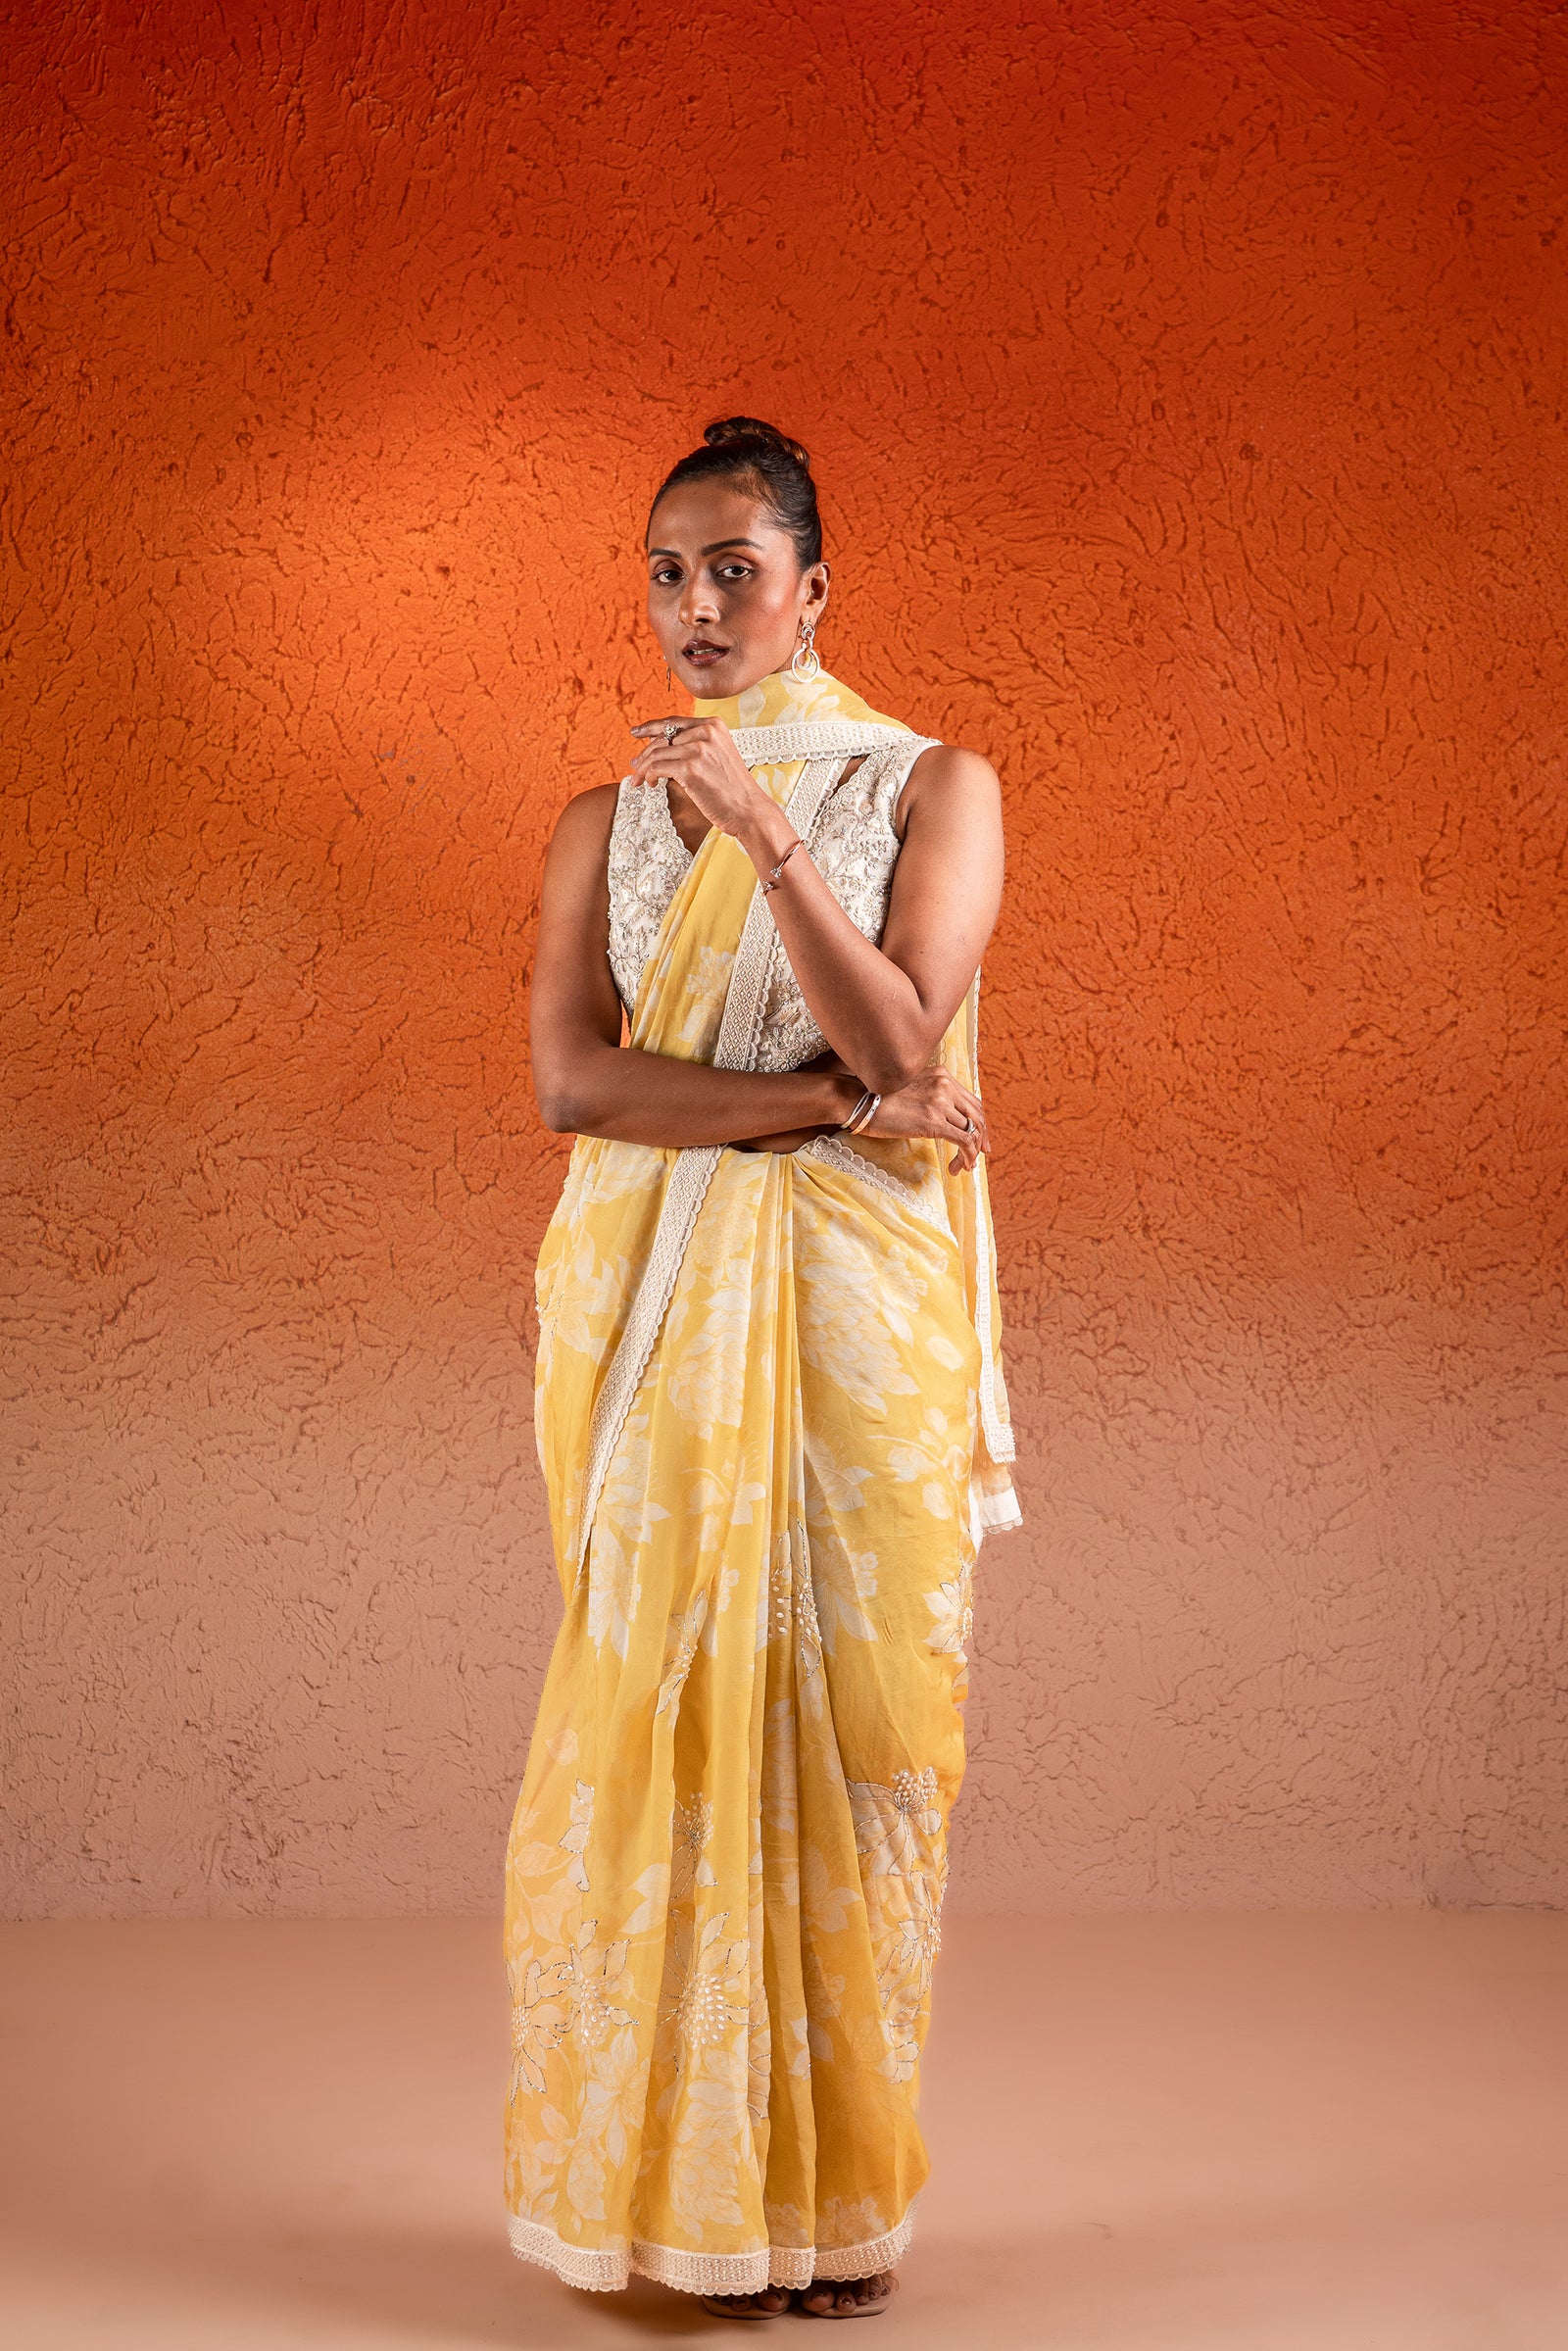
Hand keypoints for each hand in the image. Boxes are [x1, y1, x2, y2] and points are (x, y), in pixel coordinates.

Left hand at [626, 716, 789, 860]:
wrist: (750, 810)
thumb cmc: (732, 790)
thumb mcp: (717, 757)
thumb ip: (694, 747)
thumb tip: (657, 748)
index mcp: (713, 725)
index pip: (673, 722)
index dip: (650, 727)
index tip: (635, 733)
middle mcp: (706, 732)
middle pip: (661, 738)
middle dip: (644, 754)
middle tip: (635, 768)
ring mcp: (698, 749)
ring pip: (656, 753)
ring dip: (644, 768)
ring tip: (640, 781)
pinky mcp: (690, 768)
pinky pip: (657, 767)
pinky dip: (649, 776)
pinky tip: (652, 785)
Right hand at [860, 1068, 989, 1173]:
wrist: (861, 1102)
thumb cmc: (880, 1100)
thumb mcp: (912, 1090)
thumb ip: (931, 1097)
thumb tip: (945, 1120)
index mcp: (941, 1075)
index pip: (972, 1101)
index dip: (979, 1121)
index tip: (979, 1139)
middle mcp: (945, 1085)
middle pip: (977, 1114)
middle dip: (981, 1137)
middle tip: (979, 1154)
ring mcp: (940, 1102)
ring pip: (971, 1130)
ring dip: (971, 1152)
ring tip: (963, 1166)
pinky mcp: (934, 1121)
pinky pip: (963, 1141)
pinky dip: (966, 1156)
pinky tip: (959, 1167)